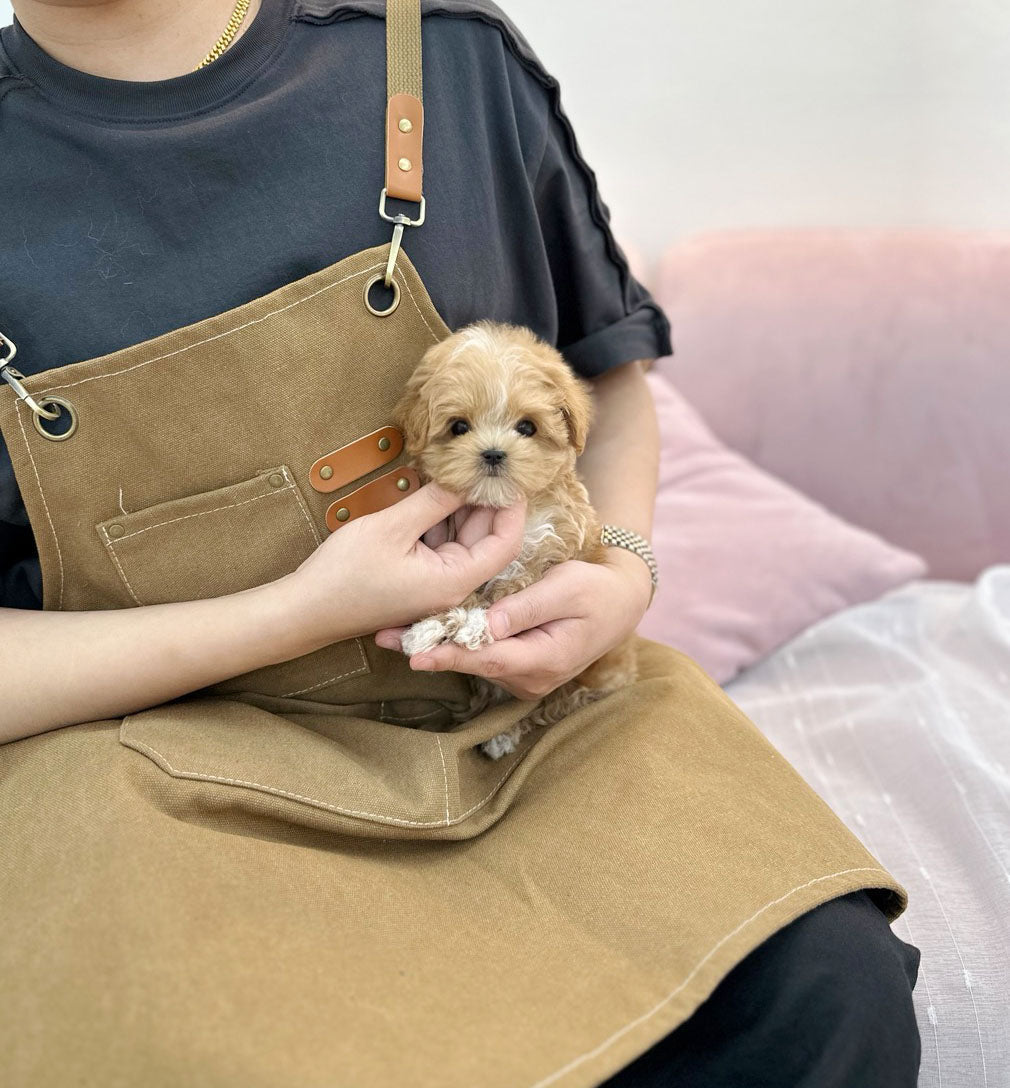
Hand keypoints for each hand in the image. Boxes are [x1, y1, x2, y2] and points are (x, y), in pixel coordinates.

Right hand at [272, 483, 525, 653]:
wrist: (305, 609)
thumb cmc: (344, 574)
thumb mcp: (392, 527)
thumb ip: (433, 502)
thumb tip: (465, 477)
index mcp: (454, 580)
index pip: (505, 544)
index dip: (511, 508)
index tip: (509, 475)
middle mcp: (452, 586)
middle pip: (486, 539)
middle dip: (483, 501)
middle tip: (478, 462)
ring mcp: (436, 584)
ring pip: (462, 539)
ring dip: (458, 508)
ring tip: (452, 471)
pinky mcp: (419, 579)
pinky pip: (441, 546)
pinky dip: (439, 520)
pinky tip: (430, 493)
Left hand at [374, 548, 651, 699]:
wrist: (620, 602)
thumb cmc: (595, 589)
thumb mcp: (567, 589)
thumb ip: (528, 606)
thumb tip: (491, 623)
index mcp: (544, 660)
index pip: (487, 659)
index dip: (449, 655)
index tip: (414, 653)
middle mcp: (530, 678)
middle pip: (473, 664)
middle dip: (429, 650)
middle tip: (383, 636)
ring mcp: (524, 676)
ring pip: (474, 662)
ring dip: (437, 645)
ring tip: (393, 630)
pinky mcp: (518, 666)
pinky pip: (482, 656)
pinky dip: (455, 642)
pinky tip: (426, 628)